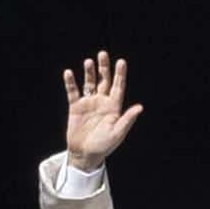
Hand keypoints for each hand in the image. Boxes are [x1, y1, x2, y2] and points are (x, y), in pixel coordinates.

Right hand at [62, 49, 143, 171]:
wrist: (85, 154)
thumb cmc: (104, 146)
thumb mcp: (117, 133)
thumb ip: (127, 119)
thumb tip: (140, 107)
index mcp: (114, 107)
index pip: (119, 87)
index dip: (120, 74)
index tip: (121, 61)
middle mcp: (102, 102)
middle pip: (104, 80)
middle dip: (104, 68)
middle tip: (103, 54)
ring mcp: (88, 103)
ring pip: (89, 83)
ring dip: (89, 72)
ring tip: (88, 62)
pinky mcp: (76, 107)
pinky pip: (73, 92)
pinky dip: (71, 82)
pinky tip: (69, 73)